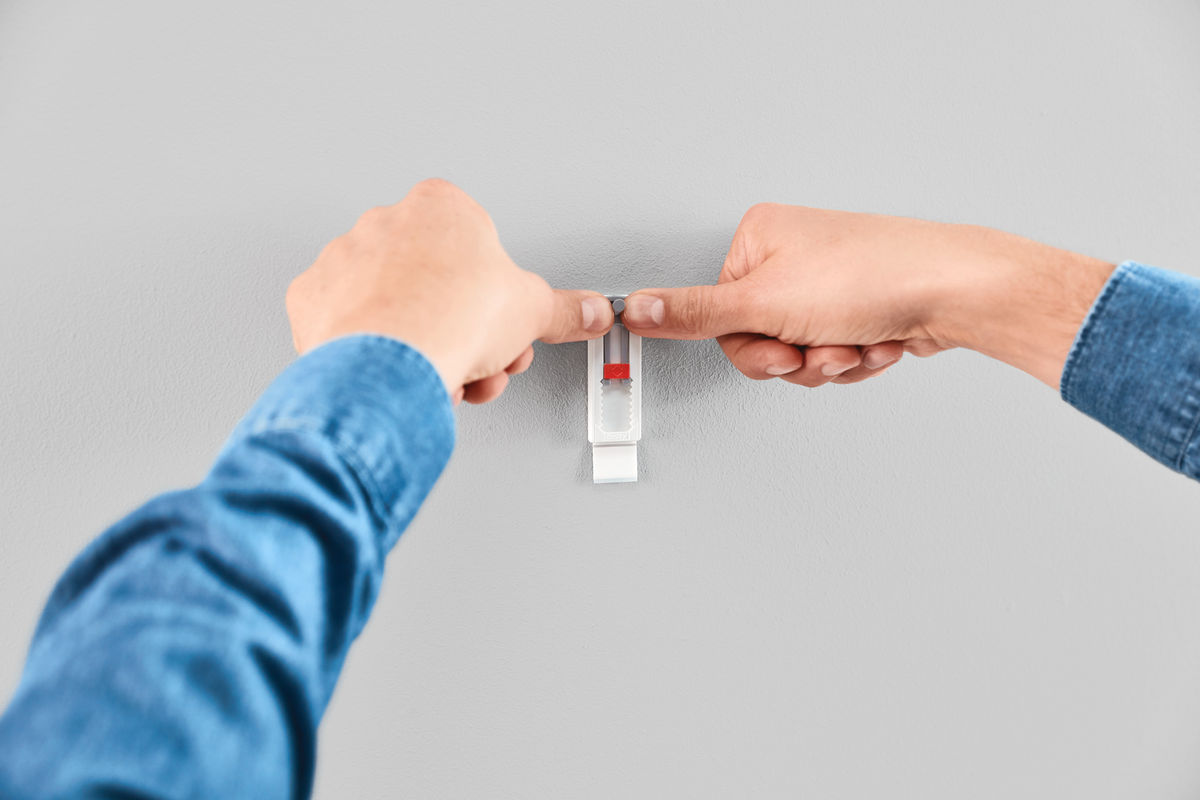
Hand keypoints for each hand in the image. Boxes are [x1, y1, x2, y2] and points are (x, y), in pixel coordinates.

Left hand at [286, 179, 613, 403]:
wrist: (390, 362)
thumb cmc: (450, 320)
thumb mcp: (532, 312)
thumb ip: (564, 310)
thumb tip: (588, 312)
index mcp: (440, 207)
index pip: (479, 247)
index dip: (496, 295)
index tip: (500, 324)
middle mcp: (386, 223)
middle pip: (437, 281)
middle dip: (463, 327)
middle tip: (477, 358)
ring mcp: (344, 259)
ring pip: (395, 306)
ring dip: (424, 343)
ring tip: (441, 374)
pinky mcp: (312, 301)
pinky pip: (348, 326)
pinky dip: (372, 350)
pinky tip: (397, 370)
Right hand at [620, 204, 1114, 389]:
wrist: (957, 290)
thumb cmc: (874, 277)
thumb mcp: (765, 302)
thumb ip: (694, 314)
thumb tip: (633, 308)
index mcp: (758, 240)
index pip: (720, 316)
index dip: (752, 348)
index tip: (780, 348)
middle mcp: (790, 255)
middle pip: (760, 340)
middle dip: (797, 358)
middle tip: (820, 349)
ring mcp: (827, 283)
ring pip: (800, 353)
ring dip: (831, 362)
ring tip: (857, 341)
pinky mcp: (858, 307)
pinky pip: (835, 353)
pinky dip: (857, 358)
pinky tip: (878, 340)